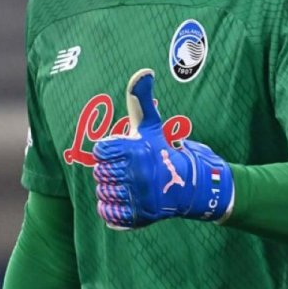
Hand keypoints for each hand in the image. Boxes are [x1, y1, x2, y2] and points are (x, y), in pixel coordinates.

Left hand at [92, 69, 234, 229]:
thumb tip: (144, 71)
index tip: (122, 153)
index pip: (100, 151)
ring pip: (103, 193)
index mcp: (136, 151)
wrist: (188, 186)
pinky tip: (124, 199)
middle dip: (110, 171)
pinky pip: (108, 214)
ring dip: (111, 190)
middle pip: (99, 173)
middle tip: (126, 170)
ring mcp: (138, 198)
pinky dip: (111, 209)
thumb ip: (140, 100)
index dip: (107, 151)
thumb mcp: (151, 126)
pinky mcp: (139, 217)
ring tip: (126, 184)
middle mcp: (137, 175)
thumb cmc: (162, 151)